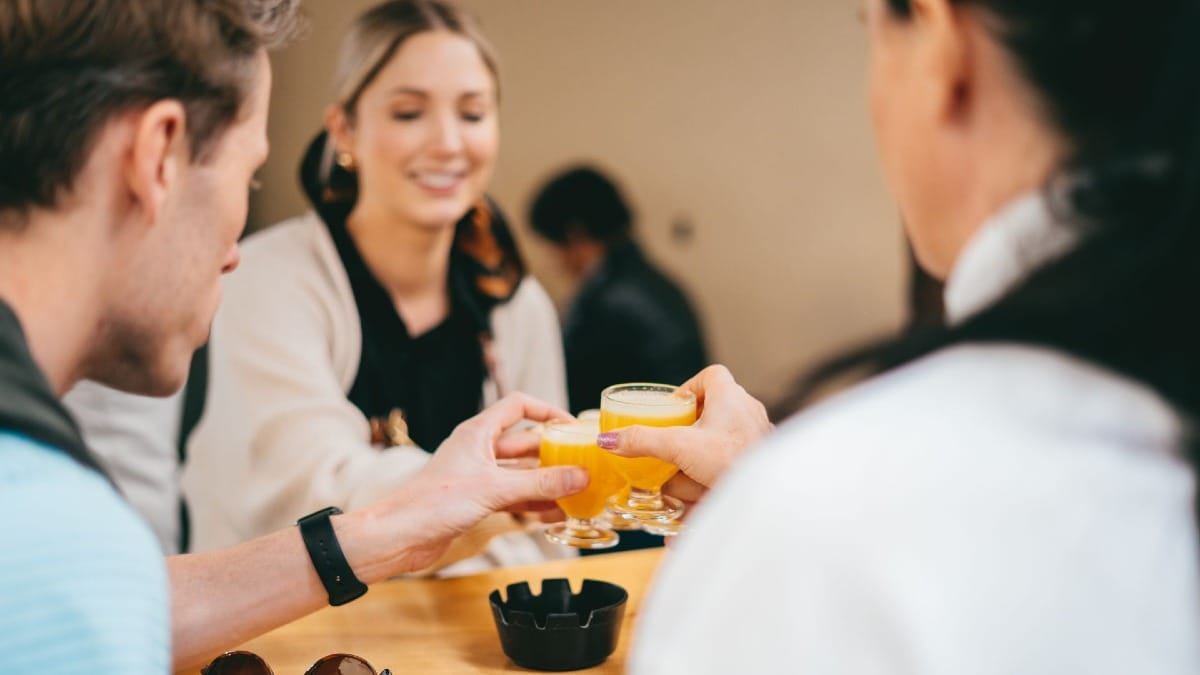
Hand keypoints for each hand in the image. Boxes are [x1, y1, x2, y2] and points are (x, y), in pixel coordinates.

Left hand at [367, 393, 587, 572]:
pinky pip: (513, 496)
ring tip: (576, 493)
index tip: (572, 425)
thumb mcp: (494, 489)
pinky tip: (554, 514)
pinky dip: (533, 503)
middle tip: (583, 465)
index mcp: (478, 433)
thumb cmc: (433, 503)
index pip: (518, 406)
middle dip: (553, 454)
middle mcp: (478, 450)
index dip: (546, 411)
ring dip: (546, 482)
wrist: (398, 538)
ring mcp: (477, 476)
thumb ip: (539, 483)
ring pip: (521, 473)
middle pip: (525, 443)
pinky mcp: (475, 501)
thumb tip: (580, 476)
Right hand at [597, 365, 771, 492]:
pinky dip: (712, 488)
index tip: (674, 406)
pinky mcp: (760, 464)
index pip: (712, 375)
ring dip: (698, 465)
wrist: (770, 496)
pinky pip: (732, 470)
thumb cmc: (732, 460)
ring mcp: (757, 439)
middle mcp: (748, 413)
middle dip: (689, 434)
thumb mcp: (679, 447)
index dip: (691, 386)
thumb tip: (608, 440)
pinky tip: (696, 511)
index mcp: (731, 397)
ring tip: (680, 484)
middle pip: (713, 413)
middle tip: (672, 447)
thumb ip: (643, 441)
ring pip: (722, 445)